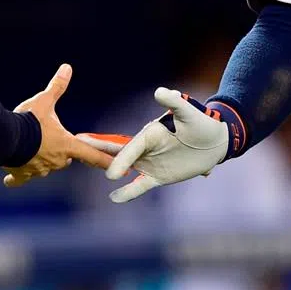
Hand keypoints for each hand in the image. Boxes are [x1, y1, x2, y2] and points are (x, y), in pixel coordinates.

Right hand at [2, 64, 113, 187]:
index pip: (93, 156)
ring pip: (45, 168)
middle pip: (66, 160)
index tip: (122, 171)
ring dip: (40, 160)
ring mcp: (39, 169)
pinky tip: (9, 179)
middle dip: (61, 153)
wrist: (5, 137)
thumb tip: (67, 67)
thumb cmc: (28, 120)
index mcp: (66, 144)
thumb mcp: (44, 101)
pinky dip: (16, 178)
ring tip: (30, 149)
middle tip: (51, 141)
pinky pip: (20, 179)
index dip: (107, 162)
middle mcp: (56, 160)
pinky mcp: (21, 174)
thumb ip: (57, 87)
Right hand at [77, 88, 229, 202]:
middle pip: (119, 153)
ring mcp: (150, 163)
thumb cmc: (202, 123)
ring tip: (87, 169)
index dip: (121, 159)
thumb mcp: (189, 113)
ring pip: (125, 169)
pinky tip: (114, 198)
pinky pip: (139, 186)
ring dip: (108, 170)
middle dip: (98, 153)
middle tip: (75, 149)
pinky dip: (127, 192)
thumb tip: (160, 91)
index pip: (132, 148)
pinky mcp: (157, 176)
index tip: (110, 172)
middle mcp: (146, 148)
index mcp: (150, 133)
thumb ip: (174, 102)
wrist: (215, 143)